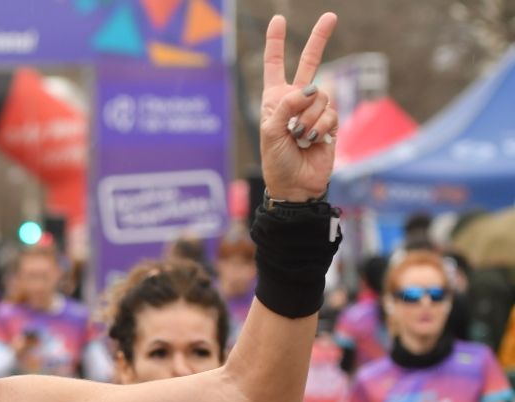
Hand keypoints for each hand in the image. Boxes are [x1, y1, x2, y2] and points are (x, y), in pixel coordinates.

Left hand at [259, 13, 339, 201]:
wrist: (296, 184)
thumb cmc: (277, 161)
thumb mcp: (270, 133)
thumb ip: (285, 108)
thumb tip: (308, 90)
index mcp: (274, 99)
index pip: (275, 66)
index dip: (276, 43)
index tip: (278, 19)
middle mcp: (296, 99)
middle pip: (310, 63)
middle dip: (320, 39)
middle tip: (331, 15)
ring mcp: (315, 109)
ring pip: (319, 96)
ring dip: (308, 120)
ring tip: (299, 138)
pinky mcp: (330, 121)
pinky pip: (329, 113)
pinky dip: (319, 128)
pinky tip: (313, 141)